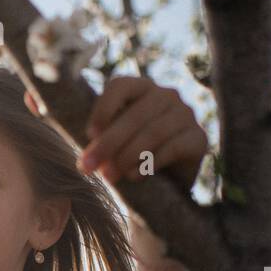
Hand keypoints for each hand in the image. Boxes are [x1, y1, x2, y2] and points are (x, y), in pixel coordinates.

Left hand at [75, 77, 207, 190]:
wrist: (168, 184)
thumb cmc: (132, 157)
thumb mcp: (112, 143)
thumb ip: (98, 139)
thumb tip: (72, 144)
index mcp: (141, 88)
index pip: (120, 86)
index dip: (103, 108)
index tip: (89, 135)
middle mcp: (166, 95)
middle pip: (135, 114)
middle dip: (109, 143)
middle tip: (90, 167)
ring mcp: (186, 115)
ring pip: (153, 132)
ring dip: (127, 156)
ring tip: (111, 176)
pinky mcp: (199, 138)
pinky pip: (173, 147)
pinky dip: (150, 163)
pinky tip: (134, 176)